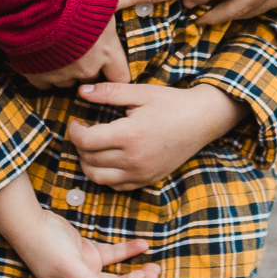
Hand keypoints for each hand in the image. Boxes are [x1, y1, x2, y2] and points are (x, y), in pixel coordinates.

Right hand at [19, 210, 161, 277]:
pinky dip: (127, 252)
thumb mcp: (68, 267)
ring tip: (154, 265)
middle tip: (155, 272)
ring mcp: (87, 270)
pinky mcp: (89, 254)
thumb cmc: (45, 247)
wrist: (31, 223)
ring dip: (135, 271)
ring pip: (117, 276)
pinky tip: (143, 245)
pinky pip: (113, 256)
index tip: (141, 276)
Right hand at [25, 0, 185, 90]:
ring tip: (62, 52)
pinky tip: (42, 55)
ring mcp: (59, 74)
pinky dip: (42, 71)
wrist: (35, 3)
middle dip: (90, 70)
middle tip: (84, 52)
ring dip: (66, 70)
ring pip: (66, 81)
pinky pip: (41, 81)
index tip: (110, 63)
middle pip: (93, 79)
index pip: (120, 78)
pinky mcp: (35, 73)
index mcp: (106, 53)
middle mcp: (84, 68)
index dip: (116, 71)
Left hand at [71, 82, 245, 189]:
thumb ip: (108, 92)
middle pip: (89, 160)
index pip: (86, 142)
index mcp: (129, 135)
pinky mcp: (149, 179)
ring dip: (88, 164)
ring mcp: (142, 173)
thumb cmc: (172, 103)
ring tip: (92, 147)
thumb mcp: (140, 92)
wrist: (202, 120)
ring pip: (99, 178)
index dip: (73, 132)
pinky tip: (109, 159)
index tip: (76, 122)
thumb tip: (81, 91)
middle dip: (80, 145)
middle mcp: (134, 159)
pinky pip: (117, 186)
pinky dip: (106, 176)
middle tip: (84, 131)